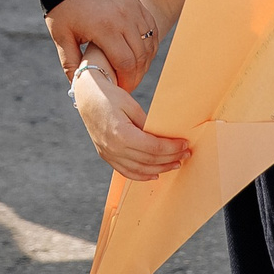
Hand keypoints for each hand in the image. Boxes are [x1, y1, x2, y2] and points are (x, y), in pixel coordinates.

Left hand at [45, 0, 158, 90]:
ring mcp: (133, 8)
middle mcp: (123, 18)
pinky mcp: (136, 2)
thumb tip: (77, 86)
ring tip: (132, 70)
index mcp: (104, 28)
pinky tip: (140, 53)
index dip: (125, 80)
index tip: (119, 88)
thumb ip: (70, 63)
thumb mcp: (61, 36)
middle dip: (135, 74)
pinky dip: (149, 43)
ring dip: (144, 60)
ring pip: (149, 42)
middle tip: (127, 83)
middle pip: (140, 56)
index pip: (125, 62)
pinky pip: (151, 28)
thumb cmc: (62, 6)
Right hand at [72, 51, 189, 180]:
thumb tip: (165, 138)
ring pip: (139, 170)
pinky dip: (142, 176)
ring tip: (175, 164)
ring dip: (160, 169)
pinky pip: (126, 172)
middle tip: (185, 154)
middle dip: (170, 158)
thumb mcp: (132, 106)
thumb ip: (147, 125)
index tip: (185, 144)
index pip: (153, 148)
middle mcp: (113, 148)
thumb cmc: (110, 97)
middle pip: (149, 160)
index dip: (172, 148)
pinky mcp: (106, 156)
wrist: (87, 98)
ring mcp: (108, 154)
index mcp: (121, 134)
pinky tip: (155, 174)